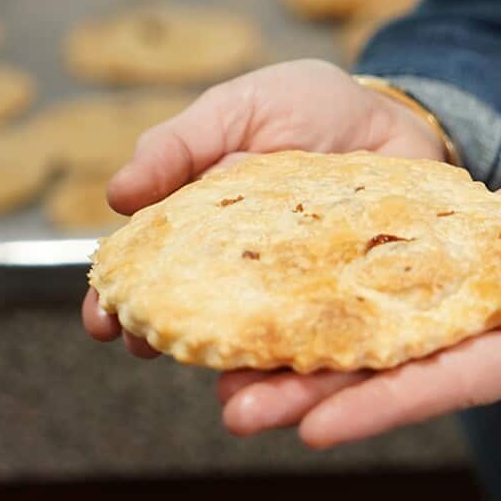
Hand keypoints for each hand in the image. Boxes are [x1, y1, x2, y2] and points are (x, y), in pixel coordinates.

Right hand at [81, 59, 447, 355]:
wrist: (399, 114)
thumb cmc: (310, 108)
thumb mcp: (236, 109)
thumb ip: (178, 146)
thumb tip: (117, 195)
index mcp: (204, 227)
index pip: (150, 271)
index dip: (119, 299)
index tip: (101, 321)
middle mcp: (246, 271)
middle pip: (197, 317)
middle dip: (166, 340)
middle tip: (144, 347)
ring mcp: (300, 292)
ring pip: (262, 345)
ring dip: (240, 375)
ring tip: (222, 393)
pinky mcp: (355, 305)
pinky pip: (333, 346)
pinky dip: (316, 372)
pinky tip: (295, 382)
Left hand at [216, 143, 500, 447]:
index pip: (448, 384)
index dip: (383, 406)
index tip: (313, 425)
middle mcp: (491, 338)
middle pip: (393, 375)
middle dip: (316, 394)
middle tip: (236, 408)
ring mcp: (469, 306)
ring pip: (376, 337)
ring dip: (308, 354)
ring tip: (232, 368)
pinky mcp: (453, 266)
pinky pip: (385, 287)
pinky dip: (334, 296)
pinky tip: (281, 297)